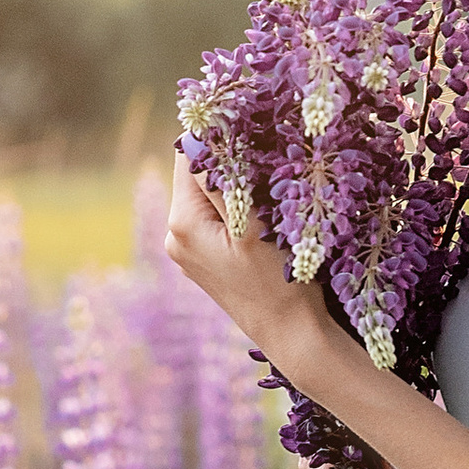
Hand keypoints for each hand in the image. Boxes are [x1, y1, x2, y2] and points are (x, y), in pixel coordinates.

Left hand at [163, 154, 339, 386]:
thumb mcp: (251, 225)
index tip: (250, 132)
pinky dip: (236, 210)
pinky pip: (216, 220)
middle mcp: (176, 238)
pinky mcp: (206, 262)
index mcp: (182, 224)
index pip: (187, 155)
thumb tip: (200, 136)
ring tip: (269, 195)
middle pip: (196, 176)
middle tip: (267, 164)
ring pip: (209, 197)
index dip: (217, 138)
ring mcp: (189, 252)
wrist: (292, 336)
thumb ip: (221, 181)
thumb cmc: (278, 283)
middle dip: (228, 165)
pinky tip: (263, 220)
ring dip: (235, 188)